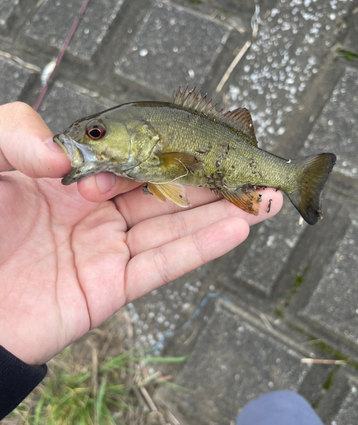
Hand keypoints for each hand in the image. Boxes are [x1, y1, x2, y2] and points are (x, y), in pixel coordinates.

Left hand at [0, 102, 282, 364]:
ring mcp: (107, 252)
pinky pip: (163, 266)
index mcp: (71, 181)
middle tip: (252, 163)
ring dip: (221, 211)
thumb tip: (66, 153)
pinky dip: (200, 249)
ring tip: (265, 195)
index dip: (160, 150)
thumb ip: (15, 134)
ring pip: (173, 227)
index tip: (192, 139)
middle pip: (163, 193)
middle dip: (209, 178)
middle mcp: (95, 215)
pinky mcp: (111, 289)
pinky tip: (237, 228)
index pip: (130, 160)